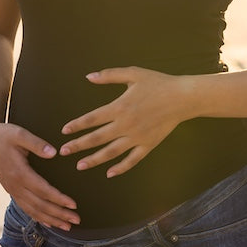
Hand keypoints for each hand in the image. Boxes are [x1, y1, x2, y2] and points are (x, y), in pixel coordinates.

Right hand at [0, 119, 79, 229]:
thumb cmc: (4, 135)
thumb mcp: (20, 134)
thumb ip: (37, 143)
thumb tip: (54, 153)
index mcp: (19, 173)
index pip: (42, 190)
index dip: (58, 199)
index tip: (73, 205)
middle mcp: (15, 185)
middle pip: (40, 205)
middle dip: (59, 214)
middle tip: (76, 220)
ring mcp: (12, 189)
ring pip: (33, 210)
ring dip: (51, 220)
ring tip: (67, 227)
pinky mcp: (11, 190)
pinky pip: (25, 208)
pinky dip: (38, 217)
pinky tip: (49, 223)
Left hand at [59, 67, 191, 177]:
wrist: (183, 97)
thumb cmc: (158, 82)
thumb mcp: (133, 73)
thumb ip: (109, 75)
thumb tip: (88, 77)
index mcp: (119, 107)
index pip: (92, 119)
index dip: (76, 125)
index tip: (64, 131)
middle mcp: (125, 125)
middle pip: (97, 138)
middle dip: (78, 146)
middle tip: (63, 152)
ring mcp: (137, 137)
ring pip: (111, 152)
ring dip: (94, 160)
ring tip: (80, 165)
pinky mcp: (148, 145)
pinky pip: (132, 160)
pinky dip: (120, 168)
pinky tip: (109, 173)